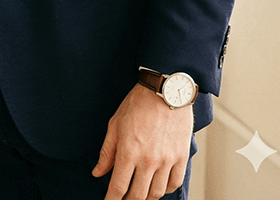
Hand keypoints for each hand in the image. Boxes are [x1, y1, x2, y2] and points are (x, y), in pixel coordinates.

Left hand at [92, 84, 192, 198]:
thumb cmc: (137, 104)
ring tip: (139, 194)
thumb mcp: (115, 124)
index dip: (112, 199)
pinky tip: (157, 186)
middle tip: (124, 198)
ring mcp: (166, 160)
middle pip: (138, 195)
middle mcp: (148, 160)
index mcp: (129, 151)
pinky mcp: (181, 157)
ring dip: (146, 198)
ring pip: (156, 193)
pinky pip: (174, 183)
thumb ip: (106, 151)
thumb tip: (98, 172)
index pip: (118, 187)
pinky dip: (165, 189)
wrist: (165, 90)